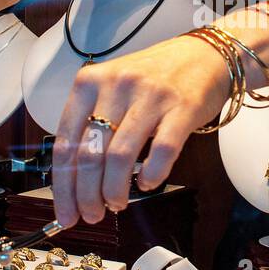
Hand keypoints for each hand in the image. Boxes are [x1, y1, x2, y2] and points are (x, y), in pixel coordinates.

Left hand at [52, 34, 229, 226]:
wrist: (205, 54)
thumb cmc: (154, 76)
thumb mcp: (112, 87)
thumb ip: (92, 122)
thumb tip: (76, 178)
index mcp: (90, 82)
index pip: (66, 143)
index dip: (63, 186)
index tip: (65, 212)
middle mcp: (116, 86)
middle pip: (90, 155)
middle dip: (87, 195)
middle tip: (92, 215)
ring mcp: (150, 96)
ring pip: (120, 157)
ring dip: (114, 191)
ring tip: (116, 204)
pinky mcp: (181, 108)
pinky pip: (162, 150)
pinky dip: (152, 175)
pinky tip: (147, 184)